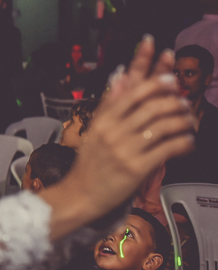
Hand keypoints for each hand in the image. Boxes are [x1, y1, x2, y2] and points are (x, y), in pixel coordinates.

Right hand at [65, 38, 193, 218]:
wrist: (81, 194)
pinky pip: (168, 149)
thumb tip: (120, 76)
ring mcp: (125, 150)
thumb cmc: (90, 162)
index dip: (156, 81)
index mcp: (104, 120)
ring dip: (183, 121)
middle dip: (176, 102)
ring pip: (164, 126)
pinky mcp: (137, 168)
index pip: (133, 93)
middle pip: (153, 107)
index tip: (171, 78)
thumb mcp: (94, 128)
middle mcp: (113, 132)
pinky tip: (187, 142)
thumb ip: (109, 103)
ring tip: (189, 122)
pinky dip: (184, 143)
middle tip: (185, 103)